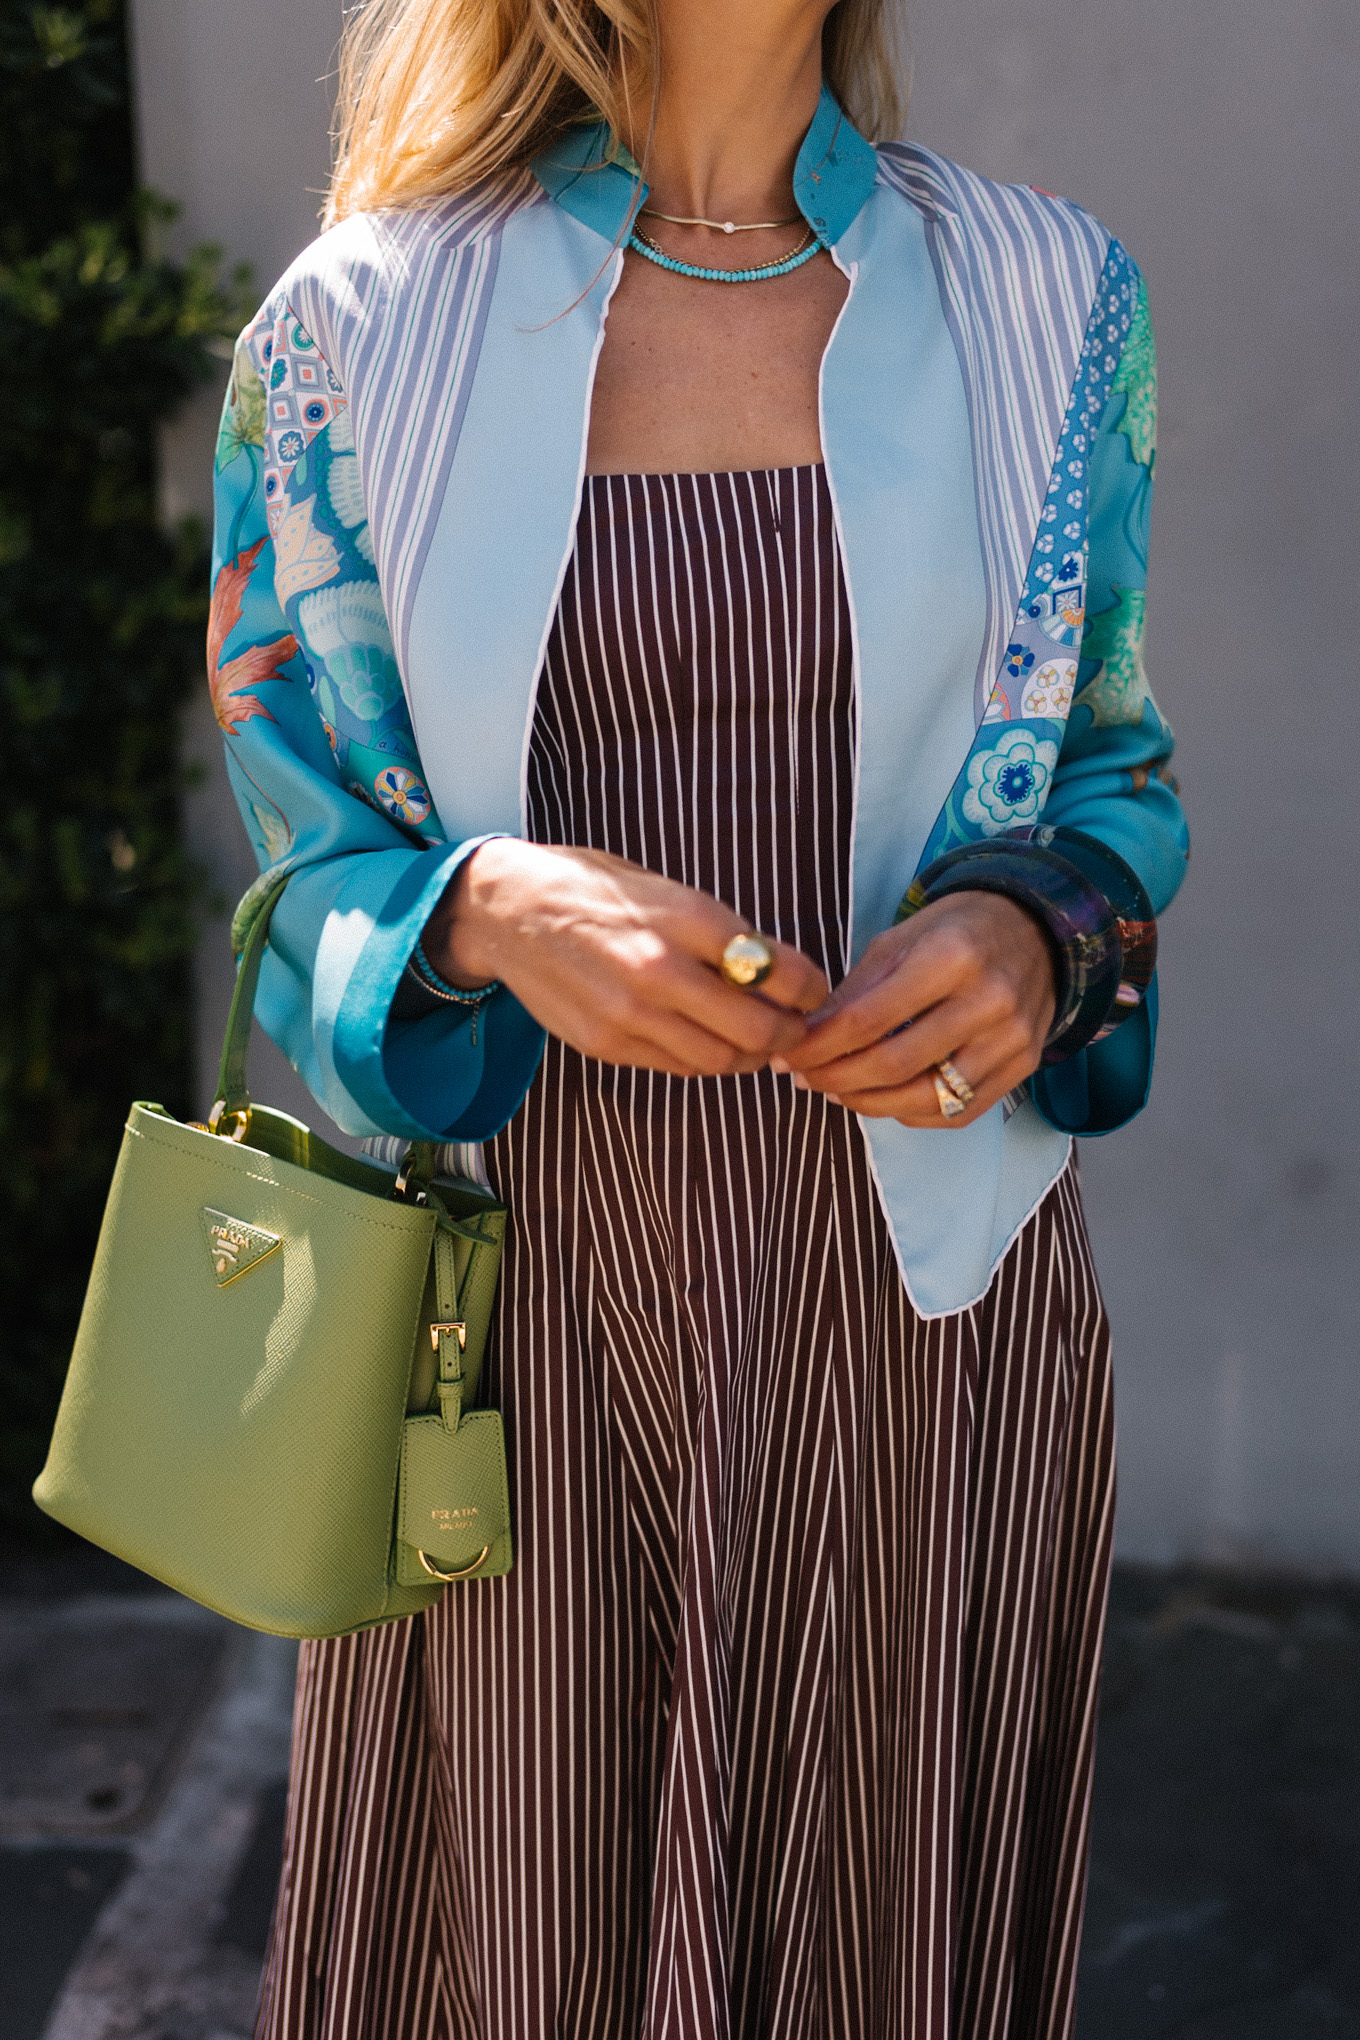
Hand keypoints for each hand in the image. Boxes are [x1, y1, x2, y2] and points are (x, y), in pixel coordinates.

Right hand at [423, 839, 828, 1077]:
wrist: (509, 911)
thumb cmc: (594, 890)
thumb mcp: (666, 890)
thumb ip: (721, 932)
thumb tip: (778, 971)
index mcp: (686, 918)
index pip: (778, 970)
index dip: (810, 989)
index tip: (812, 991)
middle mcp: (661, 969)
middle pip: (759, 1029)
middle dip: (790, 1034)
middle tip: (794, 1027)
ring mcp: (631, 1014)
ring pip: (722, 1060)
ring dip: (750, 1056)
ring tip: (754, 1040)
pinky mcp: (608, 1045)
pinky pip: (678, 1067)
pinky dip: (705, 1059)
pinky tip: (706, 1040)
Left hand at [772, 891, 1056, 1126]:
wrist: (1037, 932)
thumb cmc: (956, 932)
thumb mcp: (899, 941)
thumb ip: (854, 992)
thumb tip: (804, 1039)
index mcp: (951, 957)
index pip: (868, 1019)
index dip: (818, 1045)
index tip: (787, 1055)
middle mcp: (988, 1001)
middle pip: (894, 1064)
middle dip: (837, 1078)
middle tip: (805, 1078)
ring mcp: (1011, 1040)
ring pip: (926, 1098)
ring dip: (869, 1103)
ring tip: (838, 1091)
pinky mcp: (1024, 1067)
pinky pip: (957, 1112)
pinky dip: (910, 1114)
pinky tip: (884, 1099)